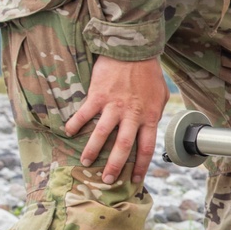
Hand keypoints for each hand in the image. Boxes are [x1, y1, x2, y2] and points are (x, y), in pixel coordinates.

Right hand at [64, 56, 169, 185]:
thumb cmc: (148, 72)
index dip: (141, 166)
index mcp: (148, 116)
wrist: (134, 49)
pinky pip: (84, 114)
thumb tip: (151, 125)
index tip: (135, 179)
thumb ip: (155, 113)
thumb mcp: (161, 95)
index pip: (146, 148)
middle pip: (122, 147)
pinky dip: (75, 124)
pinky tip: (69, 132)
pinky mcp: (98, 95)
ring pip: (101, 134)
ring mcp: (113, 106)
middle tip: (107, 179)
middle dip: (114, 167)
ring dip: (92, 151)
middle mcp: (131, 115)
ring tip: (85, 162)